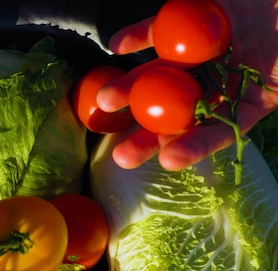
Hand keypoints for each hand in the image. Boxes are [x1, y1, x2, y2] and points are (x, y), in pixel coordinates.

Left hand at [96, 1, 277, 169]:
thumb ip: (277, 86)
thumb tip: (256, 114)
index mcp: (249, 97)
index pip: (220, 129)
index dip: (195, 146)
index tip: (170, 160)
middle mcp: (219, 77)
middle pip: (178, 111)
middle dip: (148, 133)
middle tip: (122, 154)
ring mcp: (201, 49)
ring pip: (159, 74)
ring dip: (130, 88)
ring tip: (105, 101)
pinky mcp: (188, 15)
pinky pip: (157, 29)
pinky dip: (137, 36)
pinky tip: (116, 45)